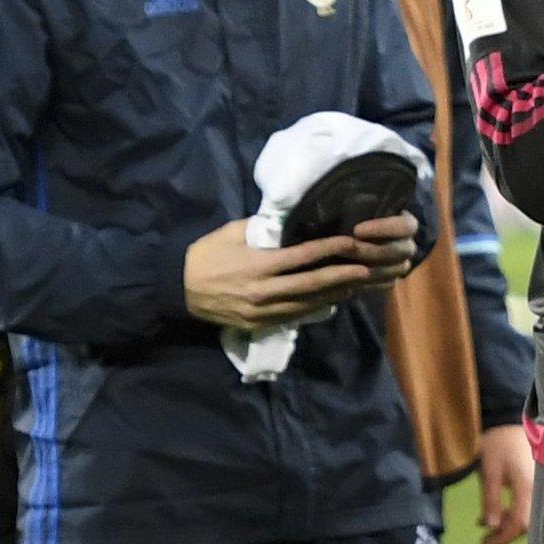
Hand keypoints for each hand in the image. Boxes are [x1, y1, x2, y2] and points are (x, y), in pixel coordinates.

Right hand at [184, 215, 415, 328]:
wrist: (176, 286)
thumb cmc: (206, 253)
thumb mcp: (233, 232)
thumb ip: (264, 229)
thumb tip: (293, 219)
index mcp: (257, 265)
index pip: (302, 257)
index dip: (329, 249)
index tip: (352, 242)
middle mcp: (263, 291)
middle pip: (311, 284)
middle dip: (342, 276)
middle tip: (367, 269)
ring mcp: (260, 311)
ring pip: (305, 304)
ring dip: (333, 294)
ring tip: (357, 284)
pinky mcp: (257, 323)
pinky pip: (292, 317)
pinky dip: (314, 308)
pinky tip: (331, 300)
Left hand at [475, 424, 534, 543]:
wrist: (510, 419)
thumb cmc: (498, 442)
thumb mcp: (489, 471)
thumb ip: (492, 500)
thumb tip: (491, 526)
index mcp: (527, 486)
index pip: (521, 522)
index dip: (504, 537)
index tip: (485, 543)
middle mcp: (538, 488)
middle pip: (529, 522)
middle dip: (508, 535)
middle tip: (487, 540)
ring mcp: (539, 484)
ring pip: (529, 514)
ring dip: (510, 524)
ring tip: (488, 528)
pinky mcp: (536, 480)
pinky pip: (529, 503)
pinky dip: (514, 512)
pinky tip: (497, 513)